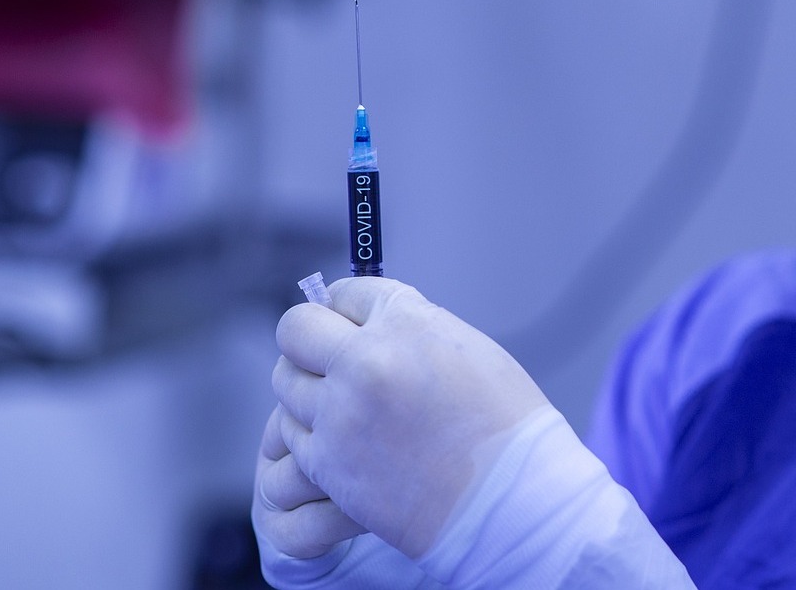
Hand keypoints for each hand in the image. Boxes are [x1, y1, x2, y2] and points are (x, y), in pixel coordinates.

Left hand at [271, 277, 550, 557]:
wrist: (510, 502)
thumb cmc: (505, 426)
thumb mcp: (468, 348)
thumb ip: (412, 328)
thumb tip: (369, 323)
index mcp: (406, 324)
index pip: (347, 293)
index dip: (349, 307)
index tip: (351, 321)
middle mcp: (364, 362)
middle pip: (296, 329)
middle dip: (310, 338)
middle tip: (329, 355)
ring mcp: (340, 415)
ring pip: (285, 381)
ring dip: (308, 387)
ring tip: (344, 403)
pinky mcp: (327, 463)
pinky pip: (291, 432)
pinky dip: (311, 432)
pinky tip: (344, 438)